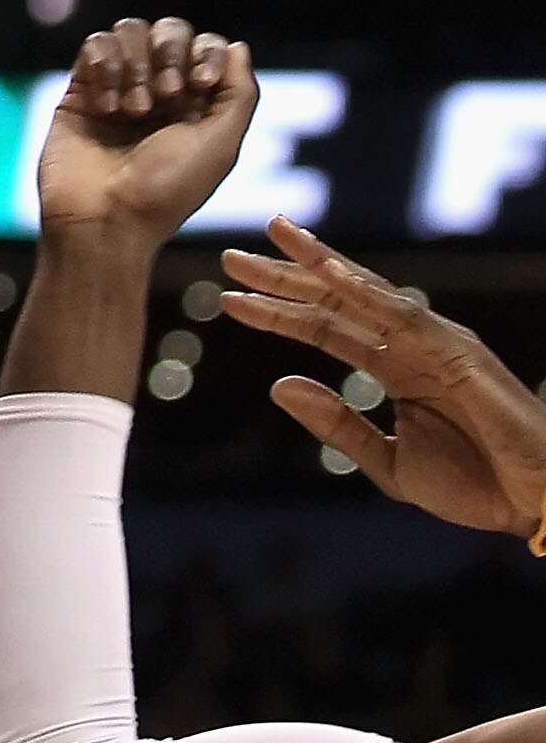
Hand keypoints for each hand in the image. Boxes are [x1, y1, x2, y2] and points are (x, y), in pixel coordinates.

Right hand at [38, 18, 257, 250]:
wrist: (102, 220)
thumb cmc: (166, 192)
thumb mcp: (220, 147)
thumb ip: (239, 94)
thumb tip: (238, 46)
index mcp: (195, 105)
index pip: (205, 47)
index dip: (204, 54)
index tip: (198, 85)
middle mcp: (158, 91)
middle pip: (169, 30)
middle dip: (168, 54)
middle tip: (164, 96)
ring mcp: (118, 87)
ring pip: (130, 31)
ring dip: (134, 65)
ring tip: (131, 110)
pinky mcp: (81, 88)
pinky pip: (94, 44)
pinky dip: (104, 67)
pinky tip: (105, 107)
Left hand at [220, 220, 545, 537]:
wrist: (533, 506)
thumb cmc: (475, 485)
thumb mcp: (391, 464)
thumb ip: (339, 425)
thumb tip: (278, 385)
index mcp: (392, 366)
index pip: (323, 328)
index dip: (276, 313)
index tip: (227, 300)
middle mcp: (407, 343)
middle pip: (334, 299)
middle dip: (283, 276)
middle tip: (230, 257)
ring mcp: (432, 340)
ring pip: (363, 293)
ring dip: (316, 264)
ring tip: (274, 236)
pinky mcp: (456, 349)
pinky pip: (402, 314)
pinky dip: (365, 290)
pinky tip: (328, 273)